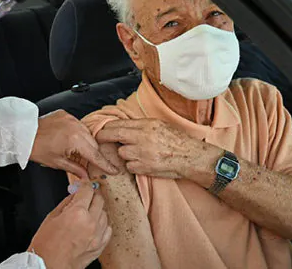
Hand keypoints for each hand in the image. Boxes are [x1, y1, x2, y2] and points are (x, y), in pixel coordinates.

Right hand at [29, 181, 111, 268]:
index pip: (88, 190)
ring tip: (87, 212)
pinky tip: (94, 224)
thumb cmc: (46, 246)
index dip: (85, 185)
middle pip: (99, 200)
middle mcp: (90, 223)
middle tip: (85, 196)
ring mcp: (97, 235)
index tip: (83, 185)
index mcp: (77, 213)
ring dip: (97, 210)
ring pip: (105, 214)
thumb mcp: (51, 217)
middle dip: (92, 195)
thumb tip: (74, 194)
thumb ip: (66, 203)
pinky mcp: (99, 246)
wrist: (48, 266)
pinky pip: (108, 229)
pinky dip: (102, 224)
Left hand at [30, 110, 118, 177]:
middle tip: (94, 164)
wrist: (23, 134)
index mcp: (75, 140)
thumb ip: (75, 168)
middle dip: (94, 154)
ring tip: (78, 151)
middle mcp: (76, 127)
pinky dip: (78, 133)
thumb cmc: (37, 149)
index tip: (114, 170)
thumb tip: (86, 176)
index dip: (105, 164)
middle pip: (93, 144)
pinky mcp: (66, 114)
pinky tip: (71, 140)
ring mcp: (71, 118)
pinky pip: (78, 125)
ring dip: (86, 143)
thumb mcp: (57, 162)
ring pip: (87, 133)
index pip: (95, 155)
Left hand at [96, 118, 220, 178]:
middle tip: (100, 139)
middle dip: (104, 137)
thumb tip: (122, 126)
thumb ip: (140, 126)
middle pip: (114, 135)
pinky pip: (129, 166)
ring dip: (125, 154)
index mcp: (146, 125)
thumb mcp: (159, 125)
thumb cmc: (177, 140)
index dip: (107, 127)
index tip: (101, 130)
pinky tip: (143, 163)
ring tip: (137, 153)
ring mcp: (143, 153)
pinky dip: (133, 165)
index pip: (119, 124)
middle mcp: (143, 138)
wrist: (191, 157)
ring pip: (121, 153)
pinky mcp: (144, 167)